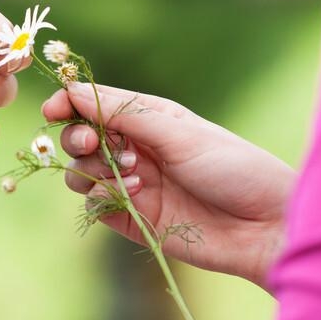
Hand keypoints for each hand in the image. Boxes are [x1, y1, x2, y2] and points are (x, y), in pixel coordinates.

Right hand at [43, 82, 294, 289]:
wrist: (267, 227)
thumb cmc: (234, 168)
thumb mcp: (179, 133)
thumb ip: (124, 115)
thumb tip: (74, 92)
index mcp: (151, 119)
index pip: (96, 105)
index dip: (70, 104)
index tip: (54, 110)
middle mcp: (138, 149)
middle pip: (82, 139)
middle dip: (78, 139)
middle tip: (93, 145)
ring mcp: (134, 185)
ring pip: (82, 173)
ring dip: (91, 170)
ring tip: (128, 173)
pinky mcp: (134, 220)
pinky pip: (96, 207)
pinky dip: (104, 198)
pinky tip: (137, 195)